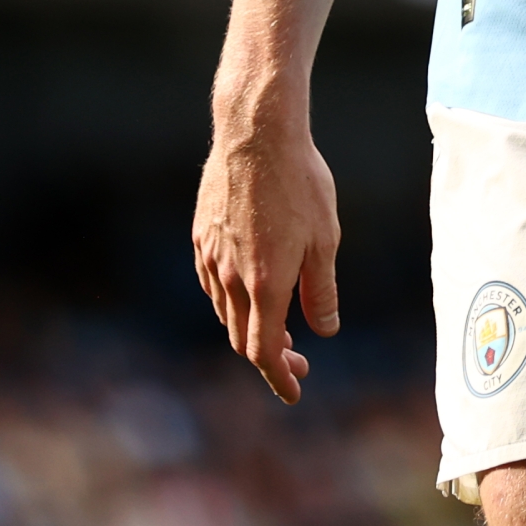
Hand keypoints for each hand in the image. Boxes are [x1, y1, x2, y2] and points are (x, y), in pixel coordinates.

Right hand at [191, 116, 341, 402]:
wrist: (256, 134)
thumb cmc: (300, 183)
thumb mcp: (325, 239)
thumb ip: (321, 290)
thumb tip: (323, 331)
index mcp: (264, 284)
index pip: (264, 351)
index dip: (278, 377)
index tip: (295, 392)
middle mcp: (230, 277)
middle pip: (241, 338)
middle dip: (269, 358)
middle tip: (299, 362)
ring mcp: (211, 257)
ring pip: (223, 313)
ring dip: (249, 330)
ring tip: (278, 328)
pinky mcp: (201, 237)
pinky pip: (212, 284)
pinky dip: (230, 303)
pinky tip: (249, 293)